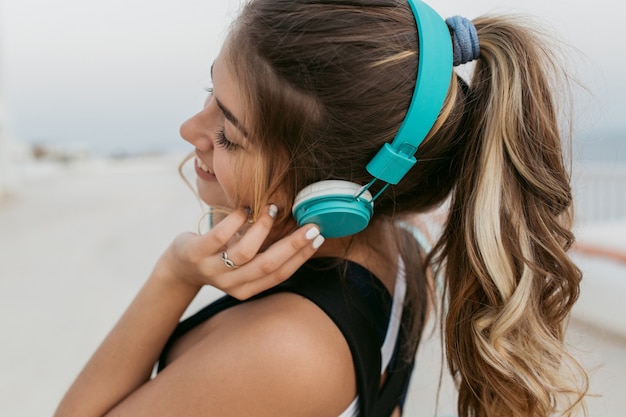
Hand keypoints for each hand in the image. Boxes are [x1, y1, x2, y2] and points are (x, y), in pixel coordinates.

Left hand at [155, 205, 324, 299]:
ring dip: (262, 229)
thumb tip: (300, 233)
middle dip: (293, 244)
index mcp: (248, 289)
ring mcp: (212, 270)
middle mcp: (232, 284)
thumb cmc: (220, 259)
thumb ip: (266, 253)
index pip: (280, 274)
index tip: (318, 236)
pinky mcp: (196, 254)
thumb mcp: (243, 264)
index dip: (301, 256)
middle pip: (268, 265)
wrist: (180, 267)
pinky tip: (244, 209)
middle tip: (311, 225)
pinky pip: (218, 238)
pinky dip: (235, 222)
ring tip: (272, 210)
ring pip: (245, 253)